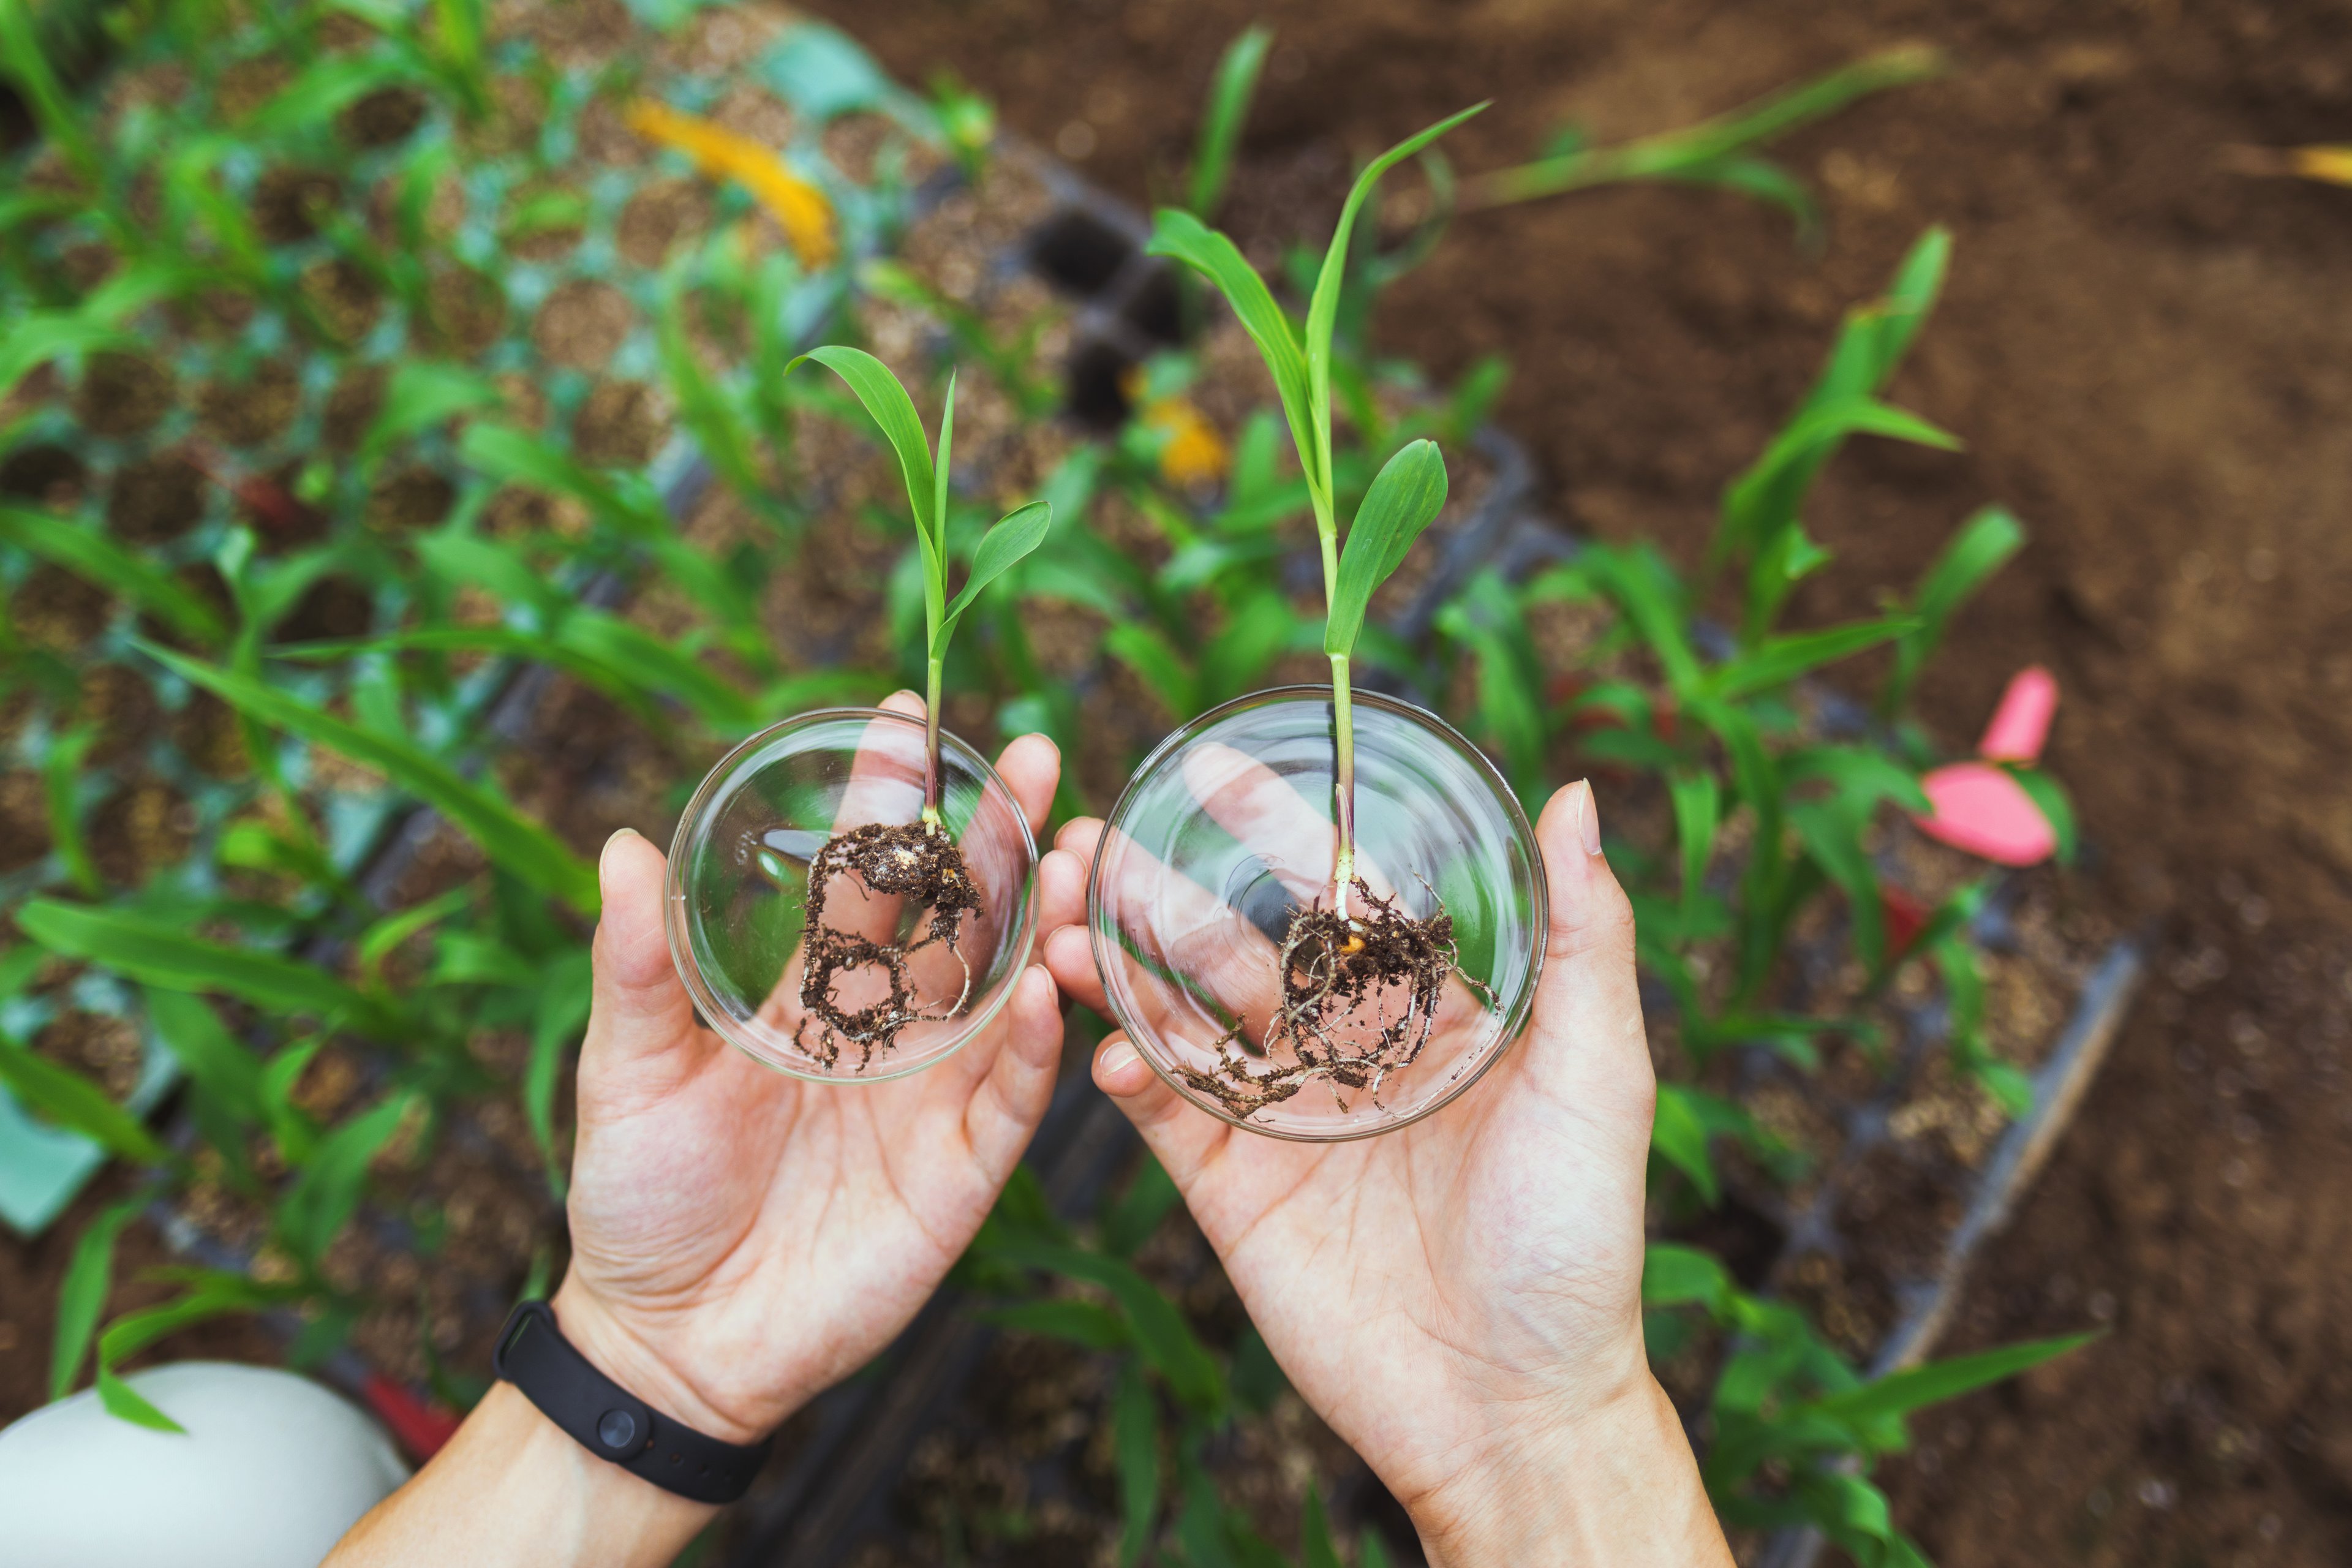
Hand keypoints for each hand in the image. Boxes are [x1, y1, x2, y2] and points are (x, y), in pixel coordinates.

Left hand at [555, 692, 1080, 1444]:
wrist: (672, 1343)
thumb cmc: (640, 1199)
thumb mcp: (627, 1071)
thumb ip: (638, 967)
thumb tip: (622, 843)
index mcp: (810, 991)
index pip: (860, 872)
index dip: (888, 794)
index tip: (911, 714)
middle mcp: (885, 1028)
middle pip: (957, 913)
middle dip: (999, 832)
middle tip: (1040, 754)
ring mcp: (932, 1096)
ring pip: (1006, 991)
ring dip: (1042, 922)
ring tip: (1070, 850)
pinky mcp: (962, 1173)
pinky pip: (1015, 1100)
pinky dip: (1038, 1044)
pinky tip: (1053, 987)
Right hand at [1043, 778, 1730, 1565]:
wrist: (1511, 1407)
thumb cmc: (1577, 1242)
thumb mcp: (1597, 1076)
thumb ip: (1583, 939)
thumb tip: (1576, 794)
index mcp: (1427, 1016)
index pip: (1342, 897)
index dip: (1281, 828)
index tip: (1220, 761)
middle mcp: (1346, 1056)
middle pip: (1242, 945)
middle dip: (1170, 886)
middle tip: (1099, 828)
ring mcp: (1283, 1122)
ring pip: (1185, 1019)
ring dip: (1124, 962)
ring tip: (1069, 911)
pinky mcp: (1233, 1193)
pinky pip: (1165, 1116)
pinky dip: (1128, 1072)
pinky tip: (1103, 1037)